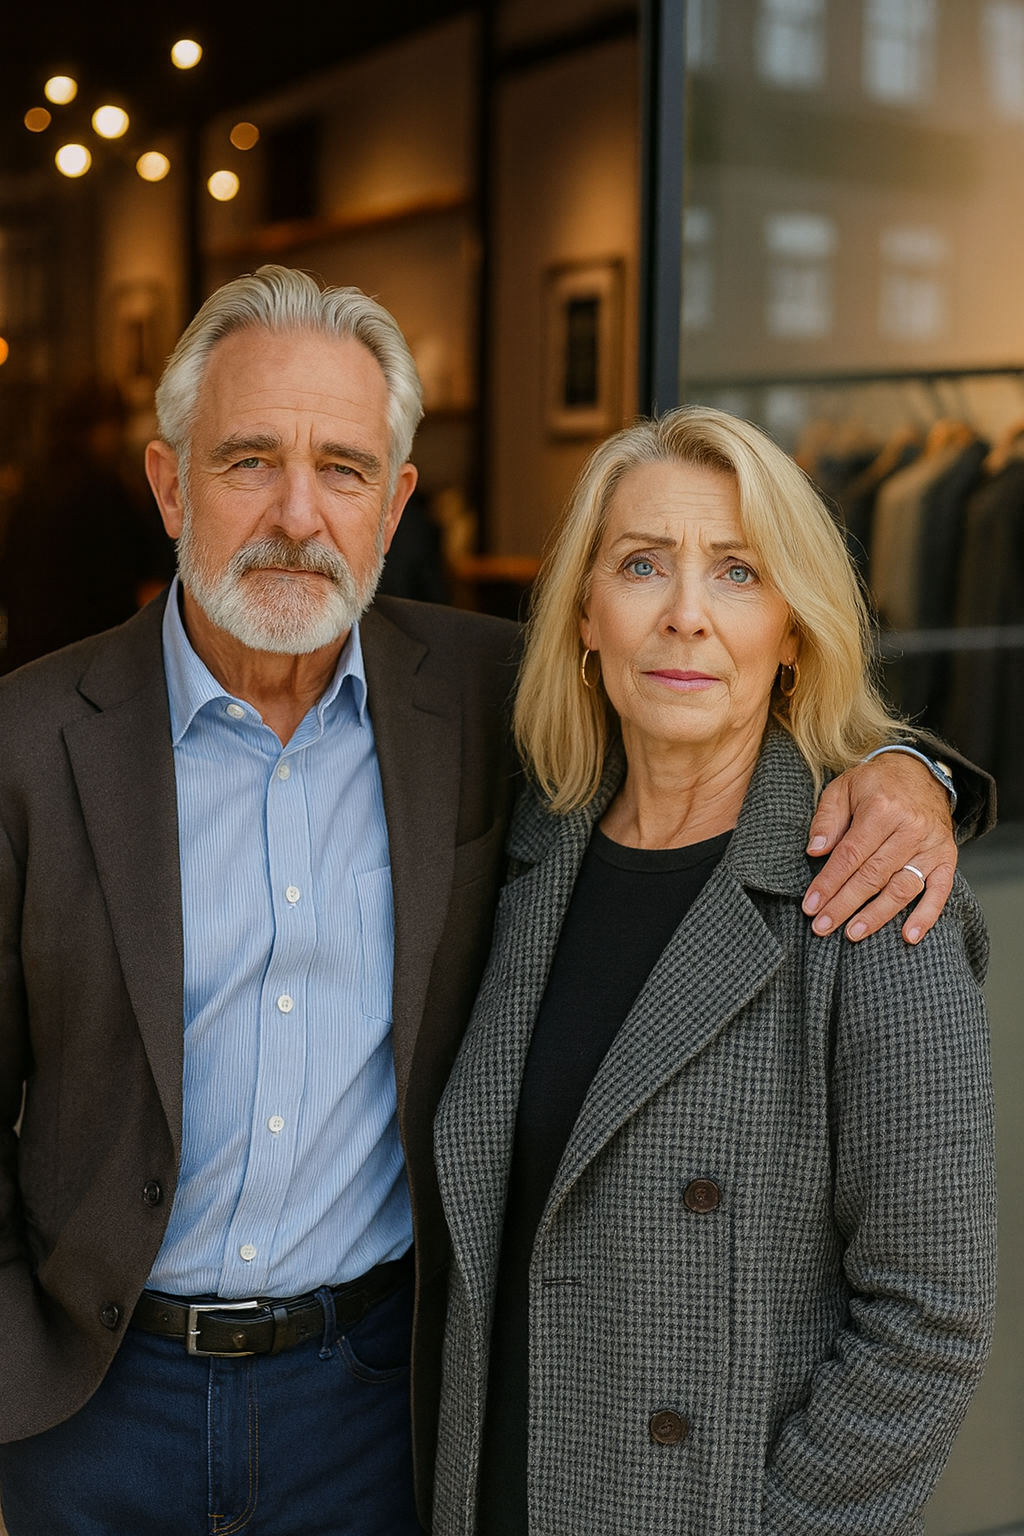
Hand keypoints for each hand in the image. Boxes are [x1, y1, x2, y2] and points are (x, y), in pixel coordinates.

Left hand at [802, 754, 956, 943]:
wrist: (922, 772)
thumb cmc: (876, 784)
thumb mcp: (843, 788)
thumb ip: (827, 820)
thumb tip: (814, 851)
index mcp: (881, 809)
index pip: (850, 855)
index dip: (829, 883)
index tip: (811, 905)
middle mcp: (909, 829)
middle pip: (873, 876)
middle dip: (844, 905)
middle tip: (822, 926)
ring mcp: (931, 845)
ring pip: (902, 888)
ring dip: (877, 915)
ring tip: (853, 933)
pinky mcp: (947, 857)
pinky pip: (939, 891)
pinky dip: (926, 916)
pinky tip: (908, 936)